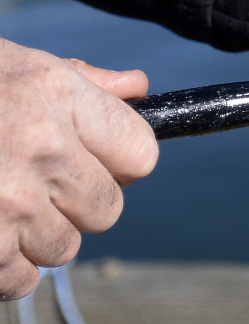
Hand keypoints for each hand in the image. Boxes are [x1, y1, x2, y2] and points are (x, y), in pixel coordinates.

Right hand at [0, 39, 157, 300]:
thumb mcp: (12, 62)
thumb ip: (79, 81)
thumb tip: (138, 89)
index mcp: (56, 95)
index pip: (141, 152)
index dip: (120, 162)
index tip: (99, 162)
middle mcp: (40, 147)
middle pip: (107, 209)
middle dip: (76, 203)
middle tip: (35, 185)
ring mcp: (7, 201)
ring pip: (64, 248)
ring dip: (36, 237)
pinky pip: (18, 279)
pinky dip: (3, 269)